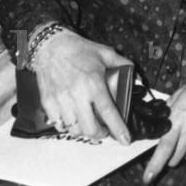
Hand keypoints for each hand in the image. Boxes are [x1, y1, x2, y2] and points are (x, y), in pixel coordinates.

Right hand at [30, 27, 131, 143]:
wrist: (51, 46)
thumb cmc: (79, 50)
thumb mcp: (105, 53)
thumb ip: (123, 65)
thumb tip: (137, 77)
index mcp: (93, 83)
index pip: (109, 113)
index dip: (119, 129)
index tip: (125, 140)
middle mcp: (77, 95)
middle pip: (90, 128)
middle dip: (101, 134)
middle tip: (105, 129)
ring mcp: (61, 101)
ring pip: (75, 130)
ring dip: (85, 131)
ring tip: (90, 122)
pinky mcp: (48, 103)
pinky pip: (60, 125)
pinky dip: (69, 126)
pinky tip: (74, 118)